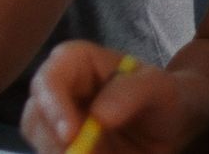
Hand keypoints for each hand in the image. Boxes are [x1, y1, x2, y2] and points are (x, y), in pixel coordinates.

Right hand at [23, 41, 187, 153]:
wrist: (172, 125)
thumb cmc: (164, 96)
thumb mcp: (159, 88)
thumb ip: (132, 93)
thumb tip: (99, 116)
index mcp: (75, 63)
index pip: (49, 79)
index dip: (53, 106)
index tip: (71, 135)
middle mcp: (58, 92)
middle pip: (36, 118)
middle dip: (55, 144)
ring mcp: (57, 123)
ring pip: (42, 145)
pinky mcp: (62, 149)